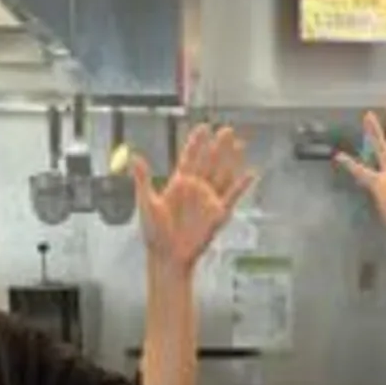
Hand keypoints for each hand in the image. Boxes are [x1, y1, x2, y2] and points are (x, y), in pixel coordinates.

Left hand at [132, 125, 254, 274]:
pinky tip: (251, 174)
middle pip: (209, 162)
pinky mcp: (218, 214)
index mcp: (178, 183)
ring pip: (222, 175)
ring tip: (239, 144)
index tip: (203, 128)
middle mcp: (195, 189)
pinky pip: (232, 197)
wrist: (168, 256)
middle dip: (218, 146)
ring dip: (231, 160)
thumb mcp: (146, 203)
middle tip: (225, 129)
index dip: (196, 143)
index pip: (189, 158)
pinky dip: (242, 186)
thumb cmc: (154, 233)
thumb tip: (134, 157)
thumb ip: (143, 179)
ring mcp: (208, 200)